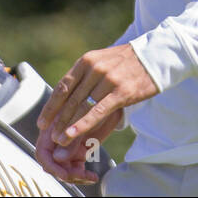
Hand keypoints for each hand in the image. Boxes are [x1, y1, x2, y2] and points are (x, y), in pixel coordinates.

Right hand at [35, 108, 121, 184]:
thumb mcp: (86, 120)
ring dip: (75, 176)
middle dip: (65, 173)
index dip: (51, 165)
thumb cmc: (99, 103)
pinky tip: (92, 176)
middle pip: (53, 164)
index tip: (64, 174)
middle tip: (82, 176)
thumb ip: (71, 138)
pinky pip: (76, 168)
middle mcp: (58, 137)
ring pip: (65, 168)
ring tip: (89, 177)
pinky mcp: (80, 150)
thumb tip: (57, 158)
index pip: (43, 152)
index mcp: (52, 128)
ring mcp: (68, 145)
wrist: (113, 100)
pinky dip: (83, 175)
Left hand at [36, 43, 158, 148]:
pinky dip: (83, 124)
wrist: (155, 56)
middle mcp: (93, 68)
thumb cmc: (127, 63)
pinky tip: (73, 134)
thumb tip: (69, 97)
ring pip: (82, 107)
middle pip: (70, 99)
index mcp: (86, 61)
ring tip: (58, 140)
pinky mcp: (121, 92)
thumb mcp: (102, 62)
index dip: (51, 106)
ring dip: (67, 125)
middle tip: (47, 136)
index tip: (42, 121)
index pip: (63, 86)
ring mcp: (107, 79)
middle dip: (57, 120)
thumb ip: (86, 77)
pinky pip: (98, 111)